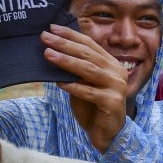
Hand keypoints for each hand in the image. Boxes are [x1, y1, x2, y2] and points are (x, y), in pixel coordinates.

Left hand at [41, 24, 127, 152]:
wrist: (108, 134)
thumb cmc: (93, 108)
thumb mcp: (83, 84)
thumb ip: (75, 70)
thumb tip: (52, 52)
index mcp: (111, 63)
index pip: (89, 44)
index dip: (71, 35)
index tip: (52, 28)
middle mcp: (116, 71)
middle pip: (88, 54)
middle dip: (65, 44)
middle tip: (45, 37)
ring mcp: (116, 86)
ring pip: (88, 70)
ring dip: (66, 61)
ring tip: (48, 54)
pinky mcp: (112, 102)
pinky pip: (89, 92)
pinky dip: (73, 87)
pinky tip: (59, 83)